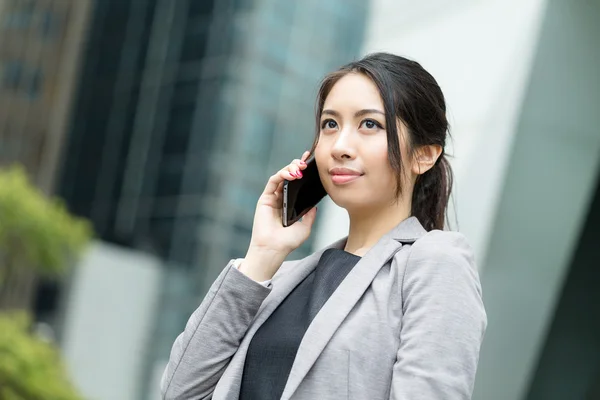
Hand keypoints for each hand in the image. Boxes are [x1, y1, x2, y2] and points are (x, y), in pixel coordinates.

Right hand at [241, 151, 317, 280]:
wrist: (274, 250)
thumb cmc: (287, 242)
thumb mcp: (305, 228)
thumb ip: (309, 215)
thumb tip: (315, 205)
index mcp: (290, 204)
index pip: (297, 183)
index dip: (304, 171)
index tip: (312, 162)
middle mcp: (281, 199)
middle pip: (289, 176)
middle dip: (297, 166)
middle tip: (306, 162)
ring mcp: (272, 198)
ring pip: (281, 176)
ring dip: (290, 168)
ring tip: (299, 168)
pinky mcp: (264, 198)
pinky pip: (272, 182)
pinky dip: (281, 175)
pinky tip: (291, 175)